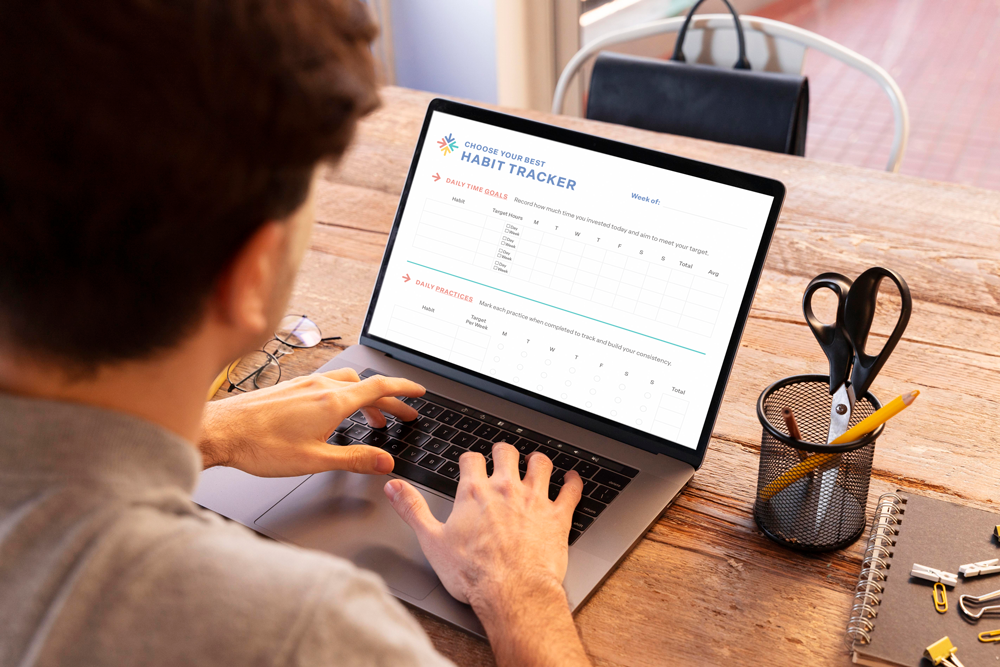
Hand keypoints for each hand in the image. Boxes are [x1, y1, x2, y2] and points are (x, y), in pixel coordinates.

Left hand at [198, 368, 423, 476]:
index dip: (404, 389)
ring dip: (365, 398)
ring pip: (346, 384)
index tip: (419, 392)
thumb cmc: (260, 446)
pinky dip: (343, 396)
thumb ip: (355, 459)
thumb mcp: (316, 460)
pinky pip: (327, 385)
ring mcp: (304, 384)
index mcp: (332, 401)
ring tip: (372, 419)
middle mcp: (320, 386)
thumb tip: (385, 462)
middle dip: (389, 400)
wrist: (220, 431)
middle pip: (366, 385)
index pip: (379, 387)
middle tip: (402, 415)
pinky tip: (334, 413)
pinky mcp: (290, 388)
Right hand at [385, 442, 581, 605]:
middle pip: (507, 453)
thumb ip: (413, 509)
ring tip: (536, 462)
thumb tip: (394, 487)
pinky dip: (574, 482)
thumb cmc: (473, 573)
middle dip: (504, 452)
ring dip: (538, 461)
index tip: (471, 463)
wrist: (511, 592)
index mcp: (474, 493)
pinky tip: (573, 479)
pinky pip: (571, 490)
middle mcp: (505, 489)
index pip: (471, 460)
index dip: (470, 460)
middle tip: (503, 455)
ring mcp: (534, 500)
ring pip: (540, 465)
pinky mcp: (557, 516)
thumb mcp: (432, 541)